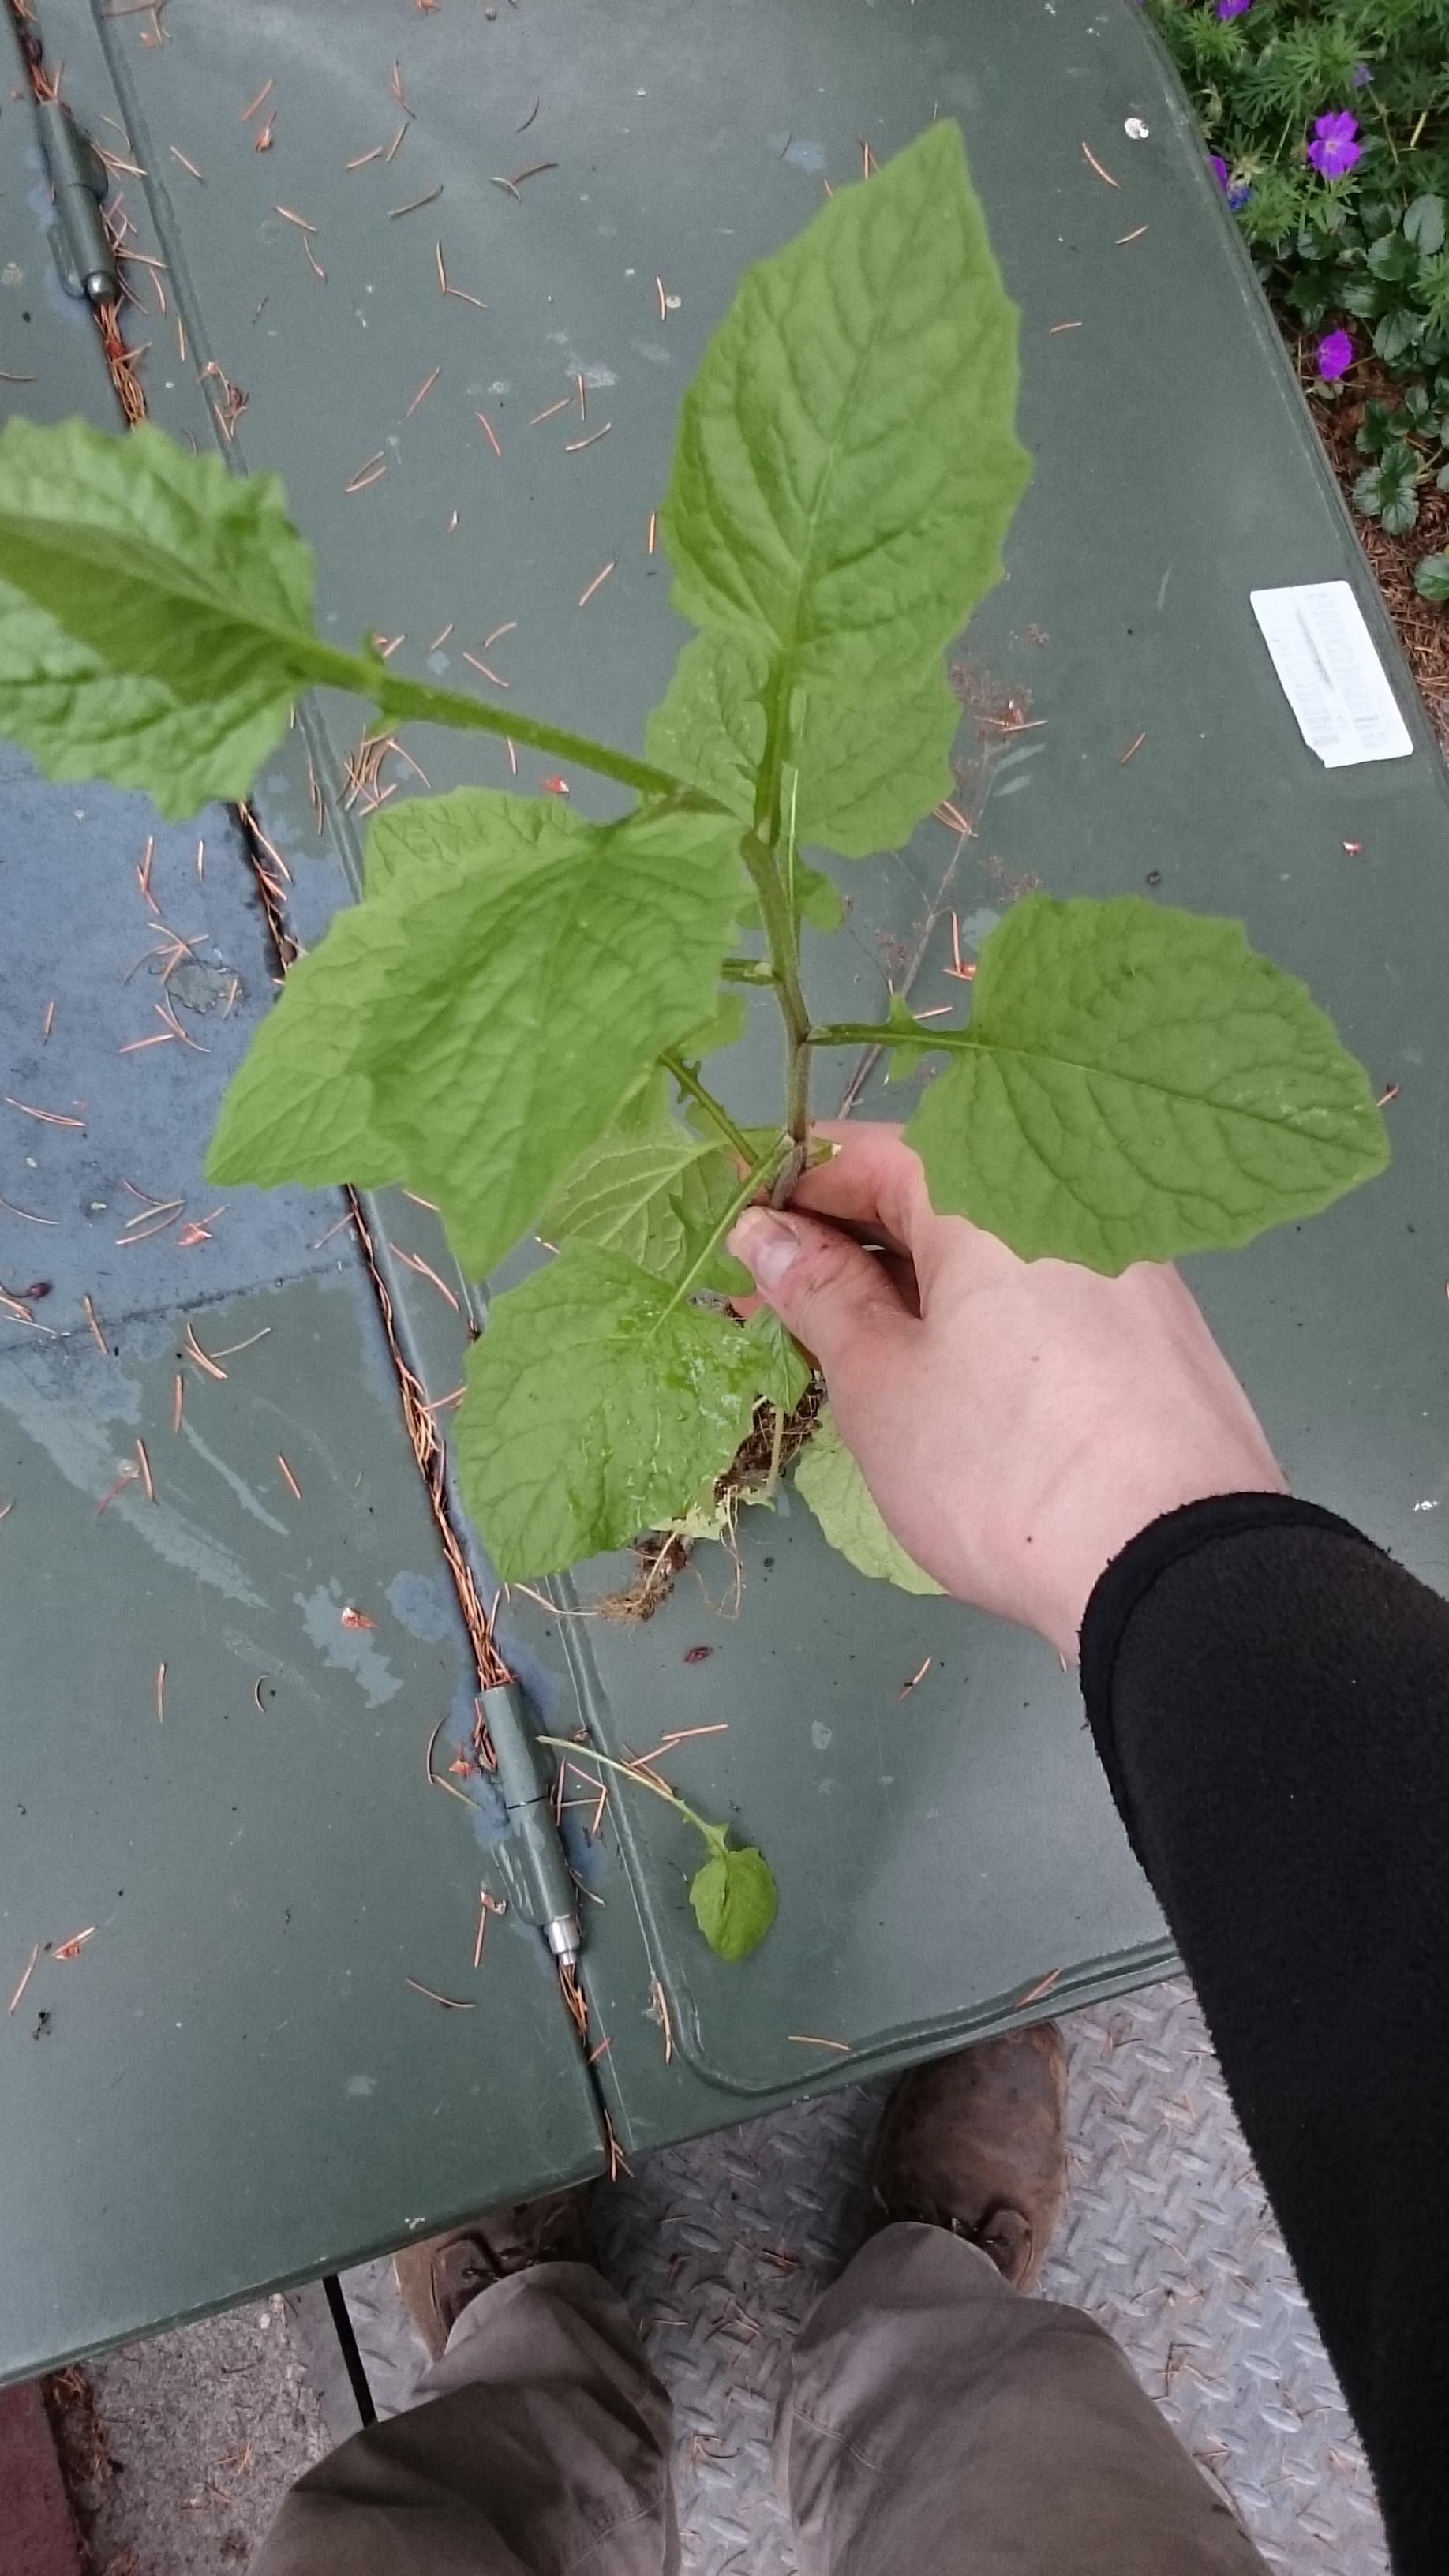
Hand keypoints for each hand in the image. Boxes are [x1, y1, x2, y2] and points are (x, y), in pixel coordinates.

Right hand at [728, 1122, 1284, 1659]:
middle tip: (781, 1311)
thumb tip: (766, 1234)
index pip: (864, 1153)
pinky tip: (957, 1377)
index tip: (740, 1243)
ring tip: (861, 1354)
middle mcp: (1069, 1197)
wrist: (1175, 1564)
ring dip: (918, 1283)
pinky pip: (1049, 1287)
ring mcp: (1127, 1259)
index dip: (790, 1195)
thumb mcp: (879, 1382)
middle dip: (849, 1244)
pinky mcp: (1162, 1324)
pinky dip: (989, 1313)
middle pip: (934, 1193)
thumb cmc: (1002, 1466)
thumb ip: (819, 1293)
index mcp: (989, 1187)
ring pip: (994, 1245)